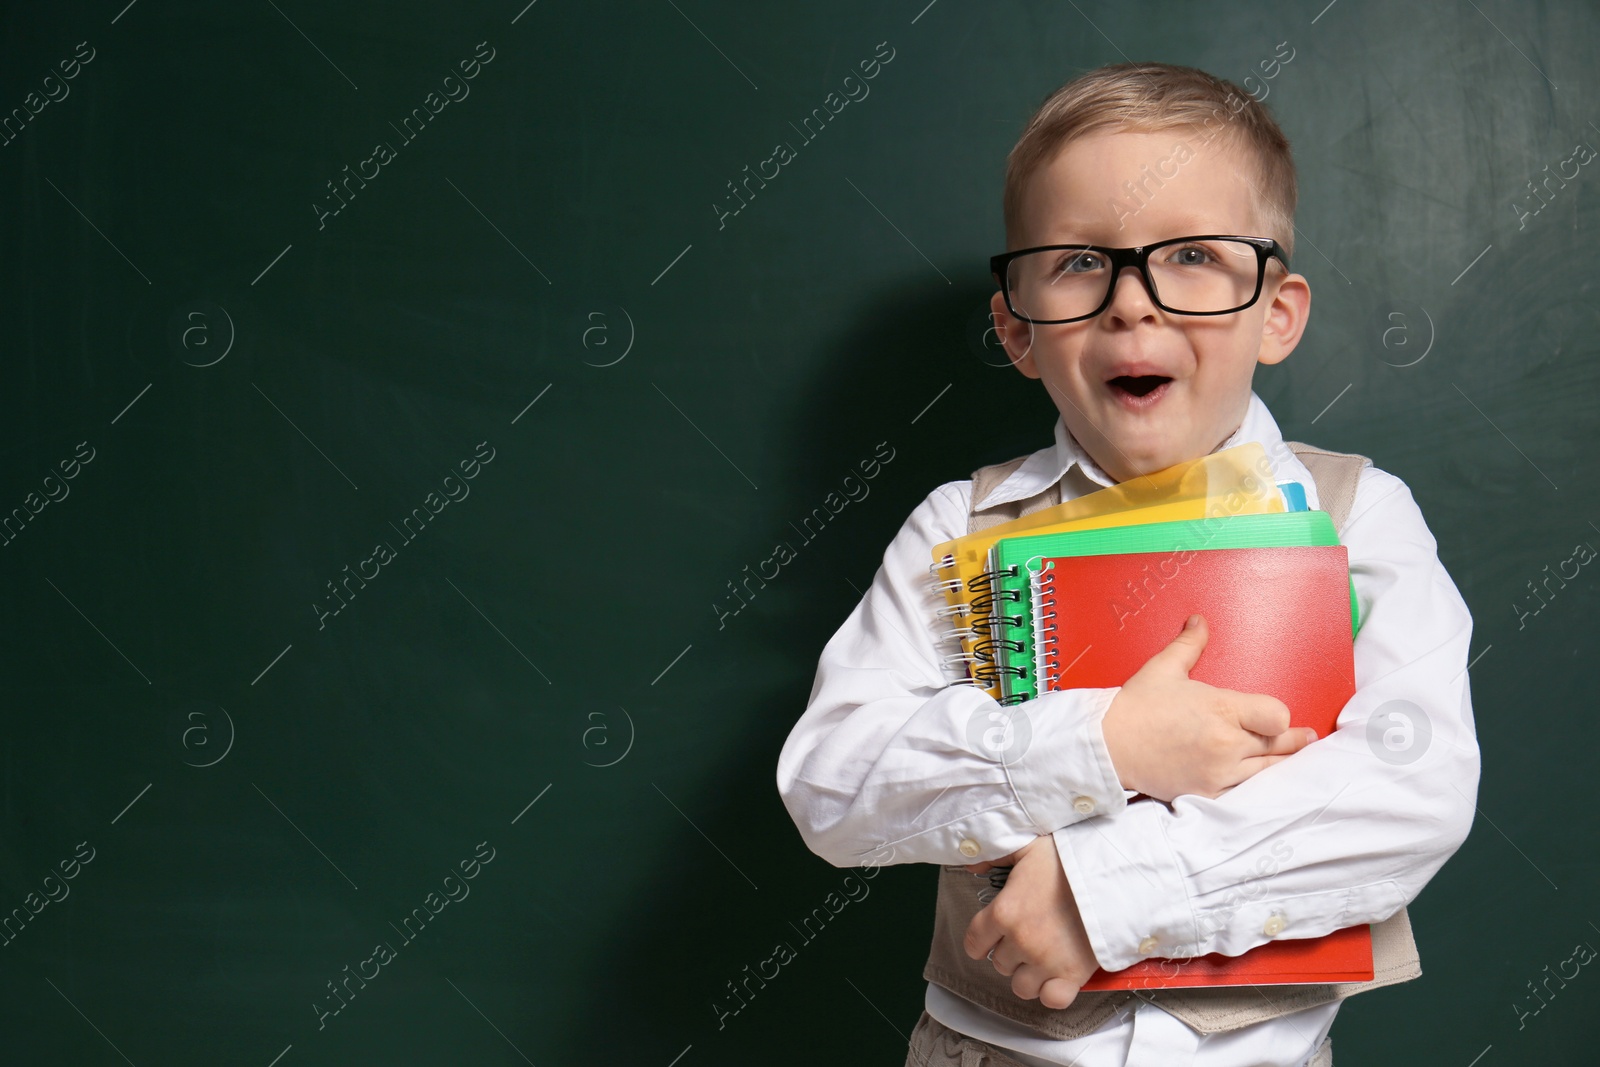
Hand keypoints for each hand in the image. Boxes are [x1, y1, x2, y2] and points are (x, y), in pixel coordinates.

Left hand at [961, 834, 1097, 1008]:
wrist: (1113, 875)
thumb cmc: (1070, 859)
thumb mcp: (1027, 846)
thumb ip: (996, 855)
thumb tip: (972, 866)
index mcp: (1004, 911)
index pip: (974, 942)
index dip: (982, 941)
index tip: (992, 937)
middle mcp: (1020, 940)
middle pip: (1000, 964)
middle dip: (1010, 952)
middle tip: (1029, 936)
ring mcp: (1045, 961)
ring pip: (1021, 986)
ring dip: (1029, 975)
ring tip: (1042, 958)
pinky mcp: (1072, 975)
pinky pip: (1051, 1000)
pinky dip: (1052, 992)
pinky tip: (1057, 977)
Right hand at [1100, 613, 1316, 801]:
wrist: (1108, 746)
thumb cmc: (1136, 706)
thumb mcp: (1163, 668)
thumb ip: (1189, 645)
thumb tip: (1200, 620)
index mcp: (1221, 708)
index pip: (1277, 715)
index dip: (1279, 715)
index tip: (1274, 714)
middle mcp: (1226, 743)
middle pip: (1279, 743)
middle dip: (1292, 739)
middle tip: (1307, 736)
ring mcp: (1219, 772)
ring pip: (1268, 770)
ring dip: (1280, 761)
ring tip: (1295, 756)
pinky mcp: (1208, 792)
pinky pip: (1245, 791)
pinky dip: (1253, 783)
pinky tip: (1261, 777)